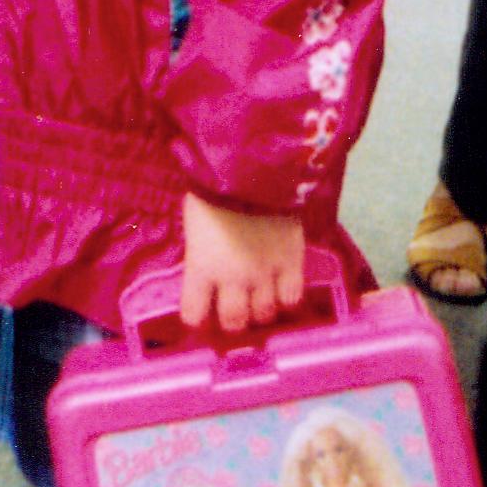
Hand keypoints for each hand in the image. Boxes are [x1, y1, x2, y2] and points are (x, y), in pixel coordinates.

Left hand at [179, 191, 304, 332]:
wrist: (252, 164)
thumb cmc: (213, 184)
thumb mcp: (196, 221)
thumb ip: (202, 249)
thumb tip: (205, 261)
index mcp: (202, 266)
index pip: (194, 314)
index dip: (197, 316)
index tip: (200, 312)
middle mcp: (233, 278)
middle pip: (234, 321)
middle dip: (233, 320)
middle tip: (235, 309)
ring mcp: (265, 272)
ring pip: (265, 314)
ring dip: (261, 310)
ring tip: (260, 299)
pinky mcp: (292, 261)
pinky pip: (292, 297)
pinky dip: (287, 297)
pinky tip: (282, 288)